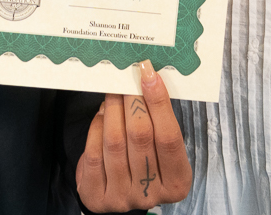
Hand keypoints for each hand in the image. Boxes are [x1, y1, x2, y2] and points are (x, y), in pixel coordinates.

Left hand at [76, 61, 191, 211]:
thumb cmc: (148, 164)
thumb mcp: (162, 151)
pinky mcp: (96, 196)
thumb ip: (159, 124)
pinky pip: (94, 153)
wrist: (122, 196)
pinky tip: (102, 115)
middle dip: (133, 100)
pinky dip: (97, 128)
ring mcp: (122, 197)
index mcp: (176, 182)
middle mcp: (150, 193)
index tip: (149, 74)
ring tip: (113, 92)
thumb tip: (146, 81)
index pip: (169, 137)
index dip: (159, 103)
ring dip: (113, 109)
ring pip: (115, 142)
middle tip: (127, 78)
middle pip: (141, 137)